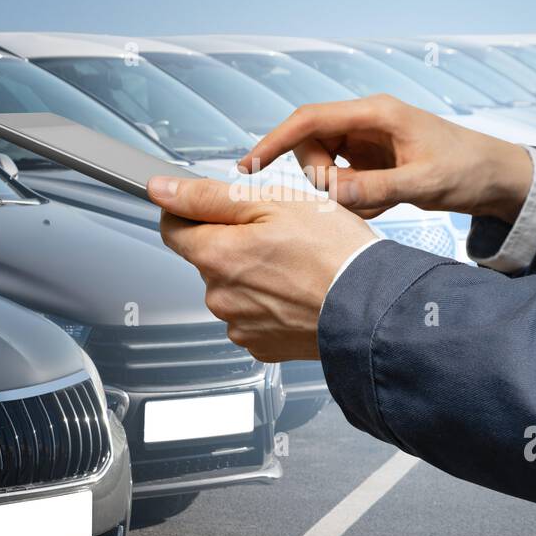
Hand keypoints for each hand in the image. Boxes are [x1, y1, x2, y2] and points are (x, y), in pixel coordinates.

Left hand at [149, 175, 376, 361]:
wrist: (374, 308)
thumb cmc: (334, 252)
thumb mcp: (273, 202)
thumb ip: (208, 196)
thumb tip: (161, 190)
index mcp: (216, 256)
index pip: (172, 227)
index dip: (192, 210)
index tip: (218, 206)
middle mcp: (219, 296)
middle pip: (207, 258)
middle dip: (233, 243)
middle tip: (279, 234)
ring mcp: (240, 325)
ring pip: (233, 288)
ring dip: (254, 274)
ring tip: (297, 265)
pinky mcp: (262, 346)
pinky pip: (253, 316)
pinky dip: (271, 303)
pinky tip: (299, 292)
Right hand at [240, 94, 533, 222]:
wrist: (497, 178)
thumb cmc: (469, 169)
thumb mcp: (424, 183)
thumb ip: (377, 188)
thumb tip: (331, 191)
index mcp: (375, 113)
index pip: (309, 120)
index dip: (274, 141)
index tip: (250, 166)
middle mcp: (366, 122)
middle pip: (310, 145)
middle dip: (320, 177)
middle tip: (350, 198)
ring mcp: (368, 142)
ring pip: (324, 166)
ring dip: (338, 191)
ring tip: (377, 203)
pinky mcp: (372, 161)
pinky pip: (342, 181)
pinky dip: (352, 198)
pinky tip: (382, 204)